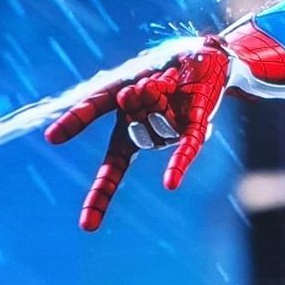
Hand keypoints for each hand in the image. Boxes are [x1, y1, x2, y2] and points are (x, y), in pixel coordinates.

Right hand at [43, 37, 230, 231]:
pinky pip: (186, 148)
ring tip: (167, 81)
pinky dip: (177, 164)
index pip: (111, 170)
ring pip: (155, 124)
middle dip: (135, 97)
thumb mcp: (122, 81)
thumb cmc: (157, 70)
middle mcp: (151, 139)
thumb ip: (106, 100)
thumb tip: (98, 113)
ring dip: (155, 93)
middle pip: (132, 127)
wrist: (199, 56)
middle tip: (147, 82)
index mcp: (129, 132)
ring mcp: (174, 132)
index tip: (86, 228)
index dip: (99, 197)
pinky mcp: (197, 125)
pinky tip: (169, 184)